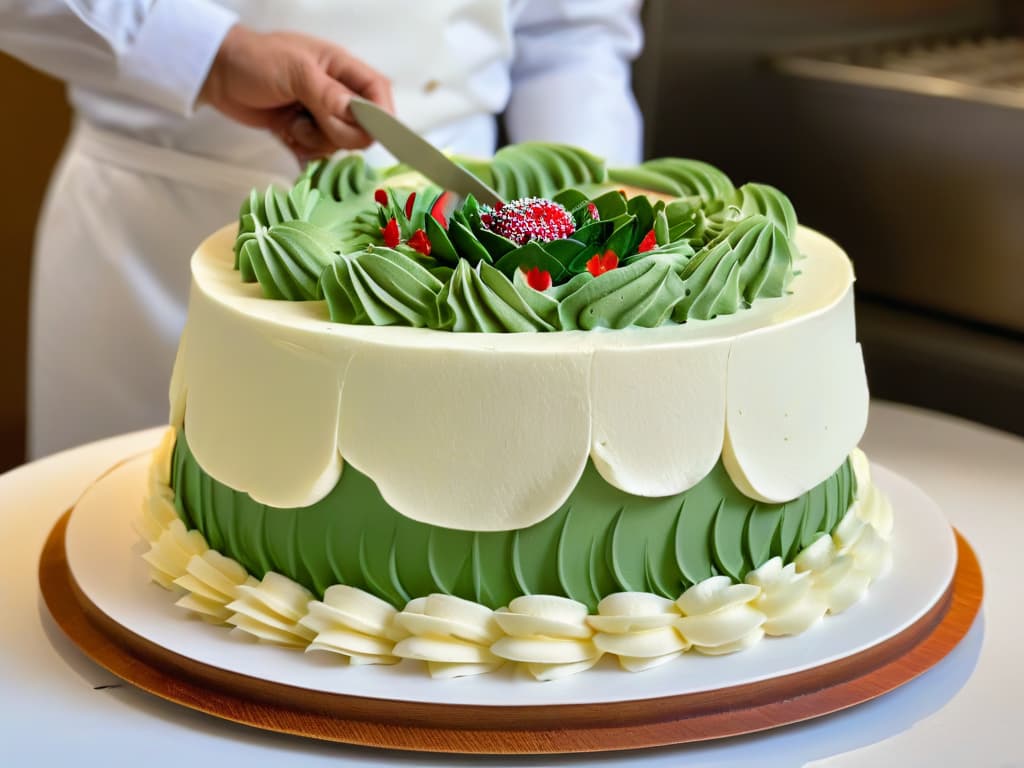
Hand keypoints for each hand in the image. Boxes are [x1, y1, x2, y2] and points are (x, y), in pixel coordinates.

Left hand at [199, 25, 392, 160]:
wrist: (218, 76)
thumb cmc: (255, 61)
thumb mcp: (294, 71)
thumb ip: (328, 93)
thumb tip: (356, 113)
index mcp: (341, 68)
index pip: (377, 93)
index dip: (381, 116)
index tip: (373, 134)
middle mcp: (337, 93)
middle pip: (362, 128)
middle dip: (338, 132)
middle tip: (312, 120)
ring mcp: (321, 115)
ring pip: (339, 145)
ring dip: (315, 140)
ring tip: (292, 122)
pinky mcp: (306, 133)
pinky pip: (319, 154)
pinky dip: (303, 150)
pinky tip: (286, 133)